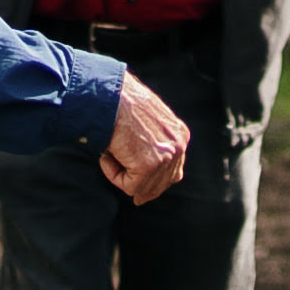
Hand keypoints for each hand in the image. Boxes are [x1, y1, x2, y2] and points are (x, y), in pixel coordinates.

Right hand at [101, 73, 193, 205]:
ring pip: (142, 187)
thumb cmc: (122, 104)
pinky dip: (113, 173)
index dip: (154, 182)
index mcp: (180, 135)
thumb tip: (148, 177)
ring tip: (111, 153)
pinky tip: (109, 154)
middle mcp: (178, 146)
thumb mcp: (149, 122)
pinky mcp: (148, 165)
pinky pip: (128, 185)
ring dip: (122, 174)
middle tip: (129, 188)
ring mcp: (165, 157)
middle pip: (162, 184)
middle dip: (143, 188)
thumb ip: (155, 144)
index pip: (173, 172)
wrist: (111, 95)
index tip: (141, 193)